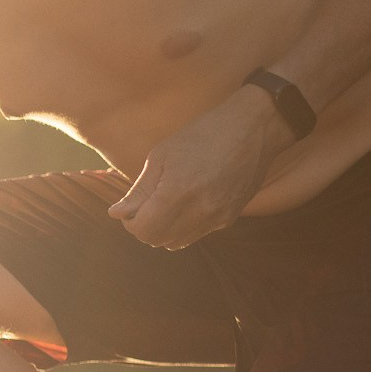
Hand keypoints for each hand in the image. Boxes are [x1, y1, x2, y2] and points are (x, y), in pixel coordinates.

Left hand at [108, 85, 294, 248]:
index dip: (131, 223)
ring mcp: (218, 217)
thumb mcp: (162, 155)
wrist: (254, 128)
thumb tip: (116, 214)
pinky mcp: (230, 218)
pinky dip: (184, 226)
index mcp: (178, 192)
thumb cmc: (203, 134)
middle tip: (145, 206)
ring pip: (177, 242)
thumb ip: (139, 190)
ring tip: (165, 204)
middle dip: (145, 227)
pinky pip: (197, 234)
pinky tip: (187, 203)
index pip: (144, 231)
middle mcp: (200, 210)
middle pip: (158, 241)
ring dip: (164, 230)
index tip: (130, 209)